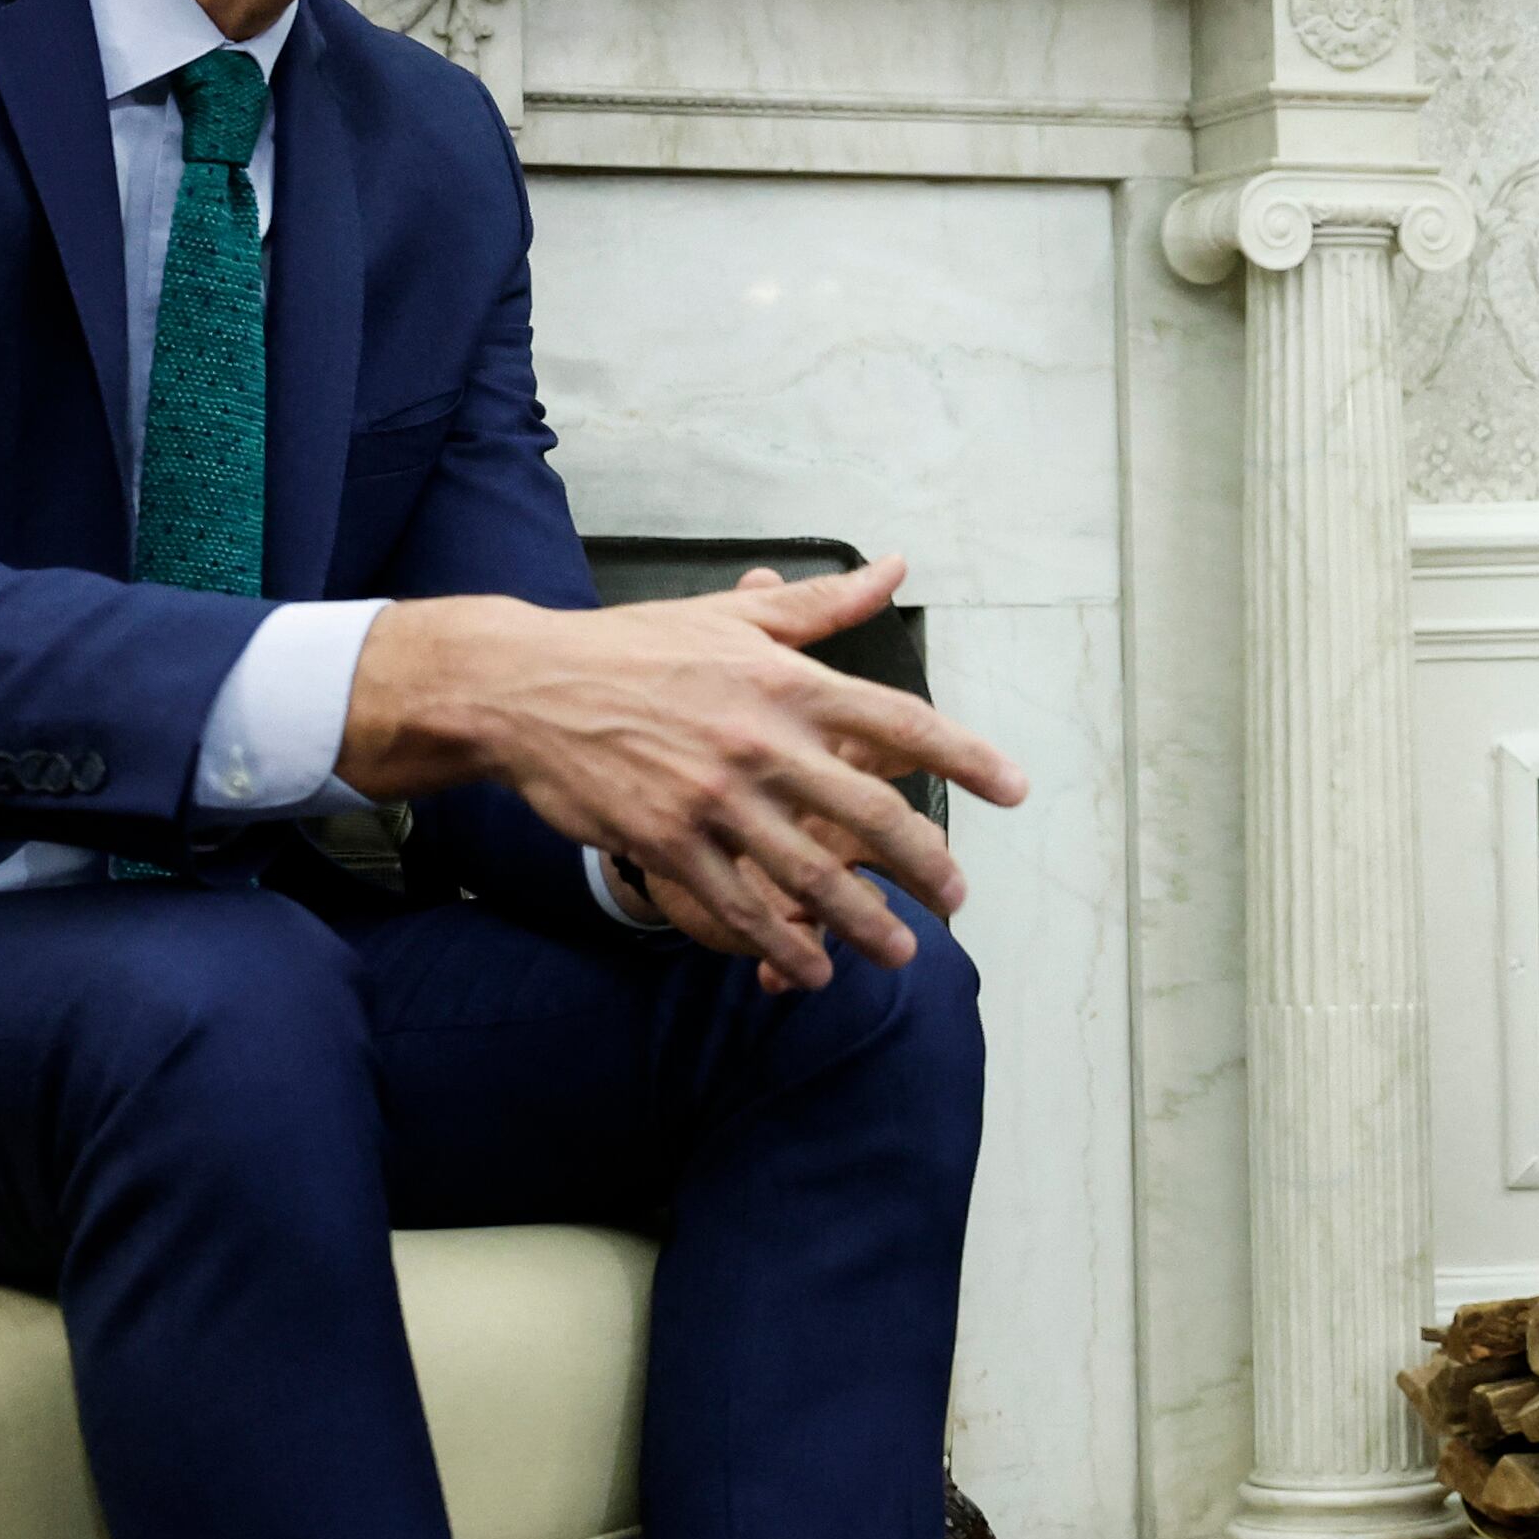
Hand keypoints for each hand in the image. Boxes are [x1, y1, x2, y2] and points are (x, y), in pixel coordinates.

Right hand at [340, 556, 1025, 987]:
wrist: (525, 687)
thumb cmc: (633, 649)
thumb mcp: (729, 616)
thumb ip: (819, 605)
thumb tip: (891, 569)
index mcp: (786, 680)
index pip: (899, 720)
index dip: (965, 758)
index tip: (1013, 790)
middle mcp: (760, 739)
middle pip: (870, 812)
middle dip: (925, 865)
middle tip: (956, 898)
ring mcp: (712, 797)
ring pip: (809, 875)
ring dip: (862, 923)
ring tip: (897, 952)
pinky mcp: (665, 841)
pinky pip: (736, 906)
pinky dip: (778, 945)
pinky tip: (809, 970)